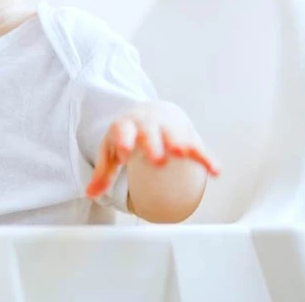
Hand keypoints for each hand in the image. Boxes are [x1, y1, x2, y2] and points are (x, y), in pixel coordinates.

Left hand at [85, 102, 219, 198]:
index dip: (123, 141)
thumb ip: (103, 173)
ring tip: (182, 154)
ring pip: (174, 134)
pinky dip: (206, 158)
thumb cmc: (127, 136)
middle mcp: (147, 125)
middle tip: (156, 159)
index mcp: (125, 127)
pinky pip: (197, 146)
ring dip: (178, 143)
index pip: (122, 130)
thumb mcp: (111, 150)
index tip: (124, 155)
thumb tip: (89, 194)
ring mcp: (167, 129)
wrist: (149, 112)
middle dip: (152, 144)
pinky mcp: (186, 137)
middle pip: (149, 132)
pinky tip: (215, 171)